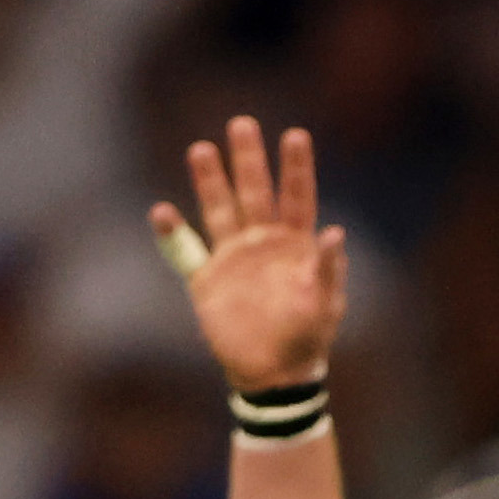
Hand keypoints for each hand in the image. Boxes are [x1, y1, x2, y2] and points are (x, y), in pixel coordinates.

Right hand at [152, 119, 345, 390]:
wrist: (274, 374)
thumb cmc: (308, 339)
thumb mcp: (325, 306)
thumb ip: (329, 270)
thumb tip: (337, 233)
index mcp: (296, 247)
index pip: (297, 198)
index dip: (296, 168)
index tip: (295, 135)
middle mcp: (263, 243)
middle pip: (255, 193)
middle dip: (249, 160)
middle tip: (243, 123)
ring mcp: (234, 257)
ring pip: (219, 210)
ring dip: (211, 181)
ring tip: (202, 149)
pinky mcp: (207, 278)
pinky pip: (185, 251)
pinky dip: (172, 234)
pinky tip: (162, 212)